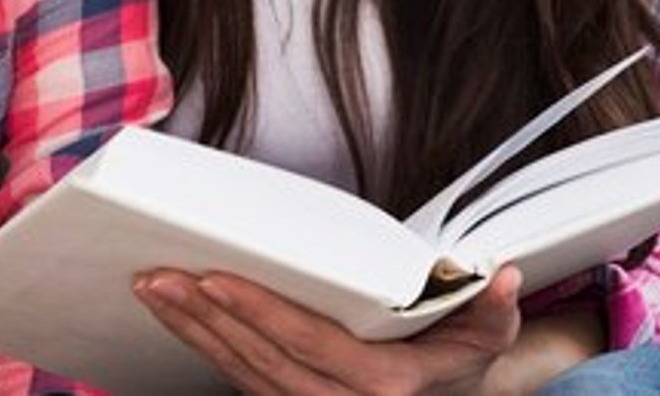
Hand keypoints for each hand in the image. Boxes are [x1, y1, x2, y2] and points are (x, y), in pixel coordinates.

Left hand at [133, 265, 521, 395]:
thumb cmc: (460, 369)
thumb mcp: (487, 341)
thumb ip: (493, 312)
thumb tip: (503, 277)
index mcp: (385, 388)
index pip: (310, 345)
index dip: (260, 313)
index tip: (216, 278)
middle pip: (261, 360)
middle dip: (206, 317)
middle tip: (161, 274)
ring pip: (240, 374)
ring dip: (193, 330)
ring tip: (155, 288)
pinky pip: (238, 380)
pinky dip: (204, 347)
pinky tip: (177, 315)